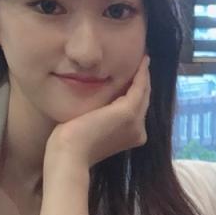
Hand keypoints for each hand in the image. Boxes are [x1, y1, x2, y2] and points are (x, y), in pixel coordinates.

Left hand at [45, 55, 149, 169]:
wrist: (70, 153)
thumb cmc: (72, 144)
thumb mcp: (91, 127)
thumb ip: (101, 116)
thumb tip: (98, 104)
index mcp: (132, 137)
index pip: (137, 110)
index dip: (137, 92)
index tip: (135, 76)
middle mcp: (140, 131)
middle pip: (143, 101)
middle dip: (144, 82)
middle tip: (144, 63)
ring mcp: (136, 122)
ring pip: (144, 93)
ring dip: (145, 75)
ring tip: (144, 61)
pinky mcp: (129, 112)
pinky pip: (140, 87)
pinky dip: (142, 74)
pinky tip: (142, 61)